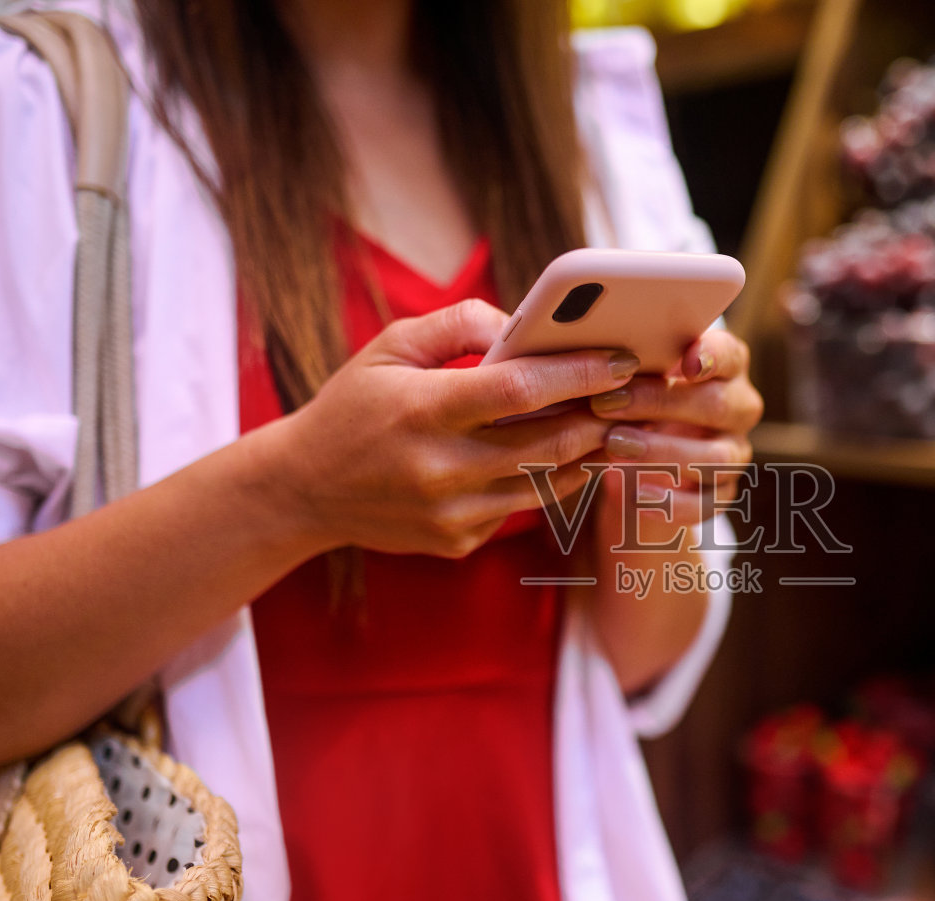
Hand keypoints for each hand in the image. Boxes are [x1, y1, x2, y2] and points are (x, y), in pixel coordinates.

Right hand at [261, 299, 637, 557]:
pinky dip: (546, 482)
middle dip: (599, 416)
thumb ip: (460, 324)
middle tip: (631, 393)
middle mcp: (439, 468)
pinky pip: (519, 510)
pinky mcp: (457, 542)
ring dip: (588, 454)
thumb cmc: (354, 406)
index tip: (619, 358)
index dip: (578, 373)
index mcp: (423, 409)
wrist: (303, 490)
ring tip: (612, 424)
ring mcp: (451, 513)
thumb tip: (525, 324)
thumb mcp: (391, 346)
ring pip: (547, 484)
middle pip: (548, 443)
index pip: (520, 390)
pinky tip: (564, 459)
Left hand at [587, 328, 762, 539]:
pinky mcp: (721, 495)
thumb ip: (634, 362)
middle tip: (606, 404)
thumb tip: (601, 356)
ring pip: (714, 458)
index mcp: (726, 368)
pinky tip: (638, 495)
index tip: (687, 362)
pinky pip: (705, 504)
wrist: (638, 463)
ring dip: (662, 452)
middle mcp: (739, 409)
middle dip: (660, 403)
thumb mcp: (635, 377)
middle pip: (717, 405)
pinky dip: (672, 502)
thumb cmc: (636, 401)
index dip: (712, 357)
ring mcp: (734, 454)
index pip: (730, 355)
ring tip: (614, 446)